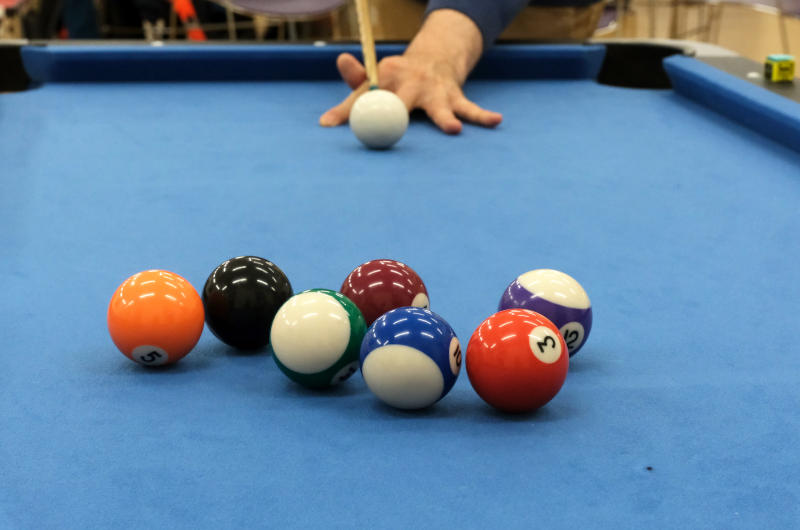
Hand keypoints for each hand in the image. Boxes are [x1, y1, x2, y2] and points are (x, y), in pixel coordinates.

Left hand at [319, 52, 501, 133]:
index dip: (346, 110)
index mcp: (385, 78)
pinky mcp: (454, 96)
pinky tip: (496, 120)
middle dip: (399, 110)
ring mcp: (434, 90)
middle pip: (403, 100)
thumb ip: (350, 102)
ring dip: (445, 117)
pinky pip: (469, 108)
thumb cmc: (396, 81)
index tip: (329, 125)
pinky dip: (482, 115)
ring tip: (452, 128)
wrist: (433, 59)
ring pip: (440, 106)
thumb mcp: (373, 84)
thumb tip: (323, 124)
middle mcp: (409, 82)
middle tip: (395, 121)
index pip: (363, 95)